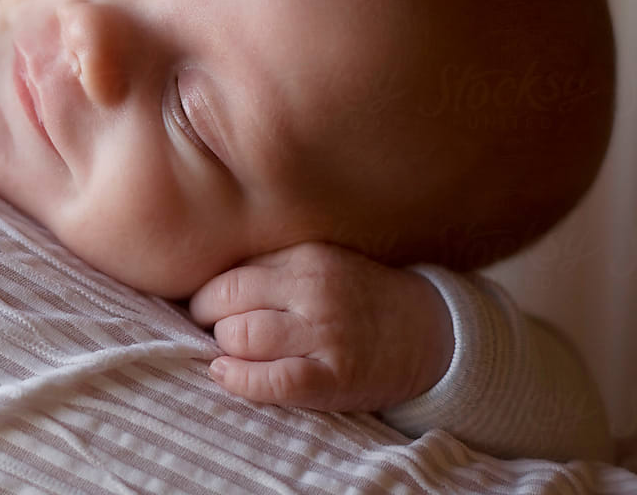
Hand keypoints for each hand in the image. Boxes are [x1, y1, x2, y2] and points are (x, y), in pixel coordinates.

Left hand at [188, 242, 453, 412]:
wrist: (432, 334)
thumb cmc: (360, 299)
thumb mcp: (321, 265)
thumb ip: (272, 268)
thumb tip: (206, 285)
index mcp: (305, 257)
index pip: (230, 273)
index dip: (205, 295)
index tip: (203, 309)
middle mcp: (314, 290)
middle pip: (228, 300)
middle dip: (206, 319)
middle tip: (210, 331)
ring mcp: (326, 334)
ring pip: (243, 335)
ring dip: (224, 347)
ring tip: (229, 352)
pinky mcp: (336, 377)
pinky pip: (274, 380)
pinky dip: (241, 379)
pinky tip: (225, 374)